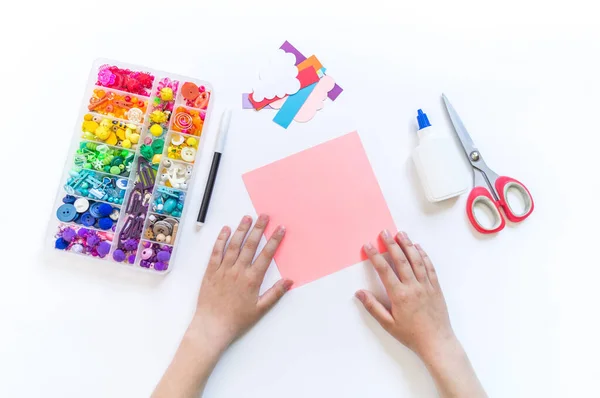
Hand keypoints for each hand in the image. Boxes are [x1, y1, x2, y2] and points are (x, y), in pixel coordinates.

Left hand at [152, 215, 292, 397]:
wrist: (212, 326)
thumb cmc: (237, 320)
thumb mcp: (260, 309)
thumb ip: (275, 293)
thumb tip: (289, 281)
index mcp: (252, 280)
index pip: (266, 255)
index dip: (274, 240)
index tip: (280, 229)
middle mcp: (238, 271)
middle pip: (251, 245)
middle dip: (259, 229)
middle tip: (264, 216)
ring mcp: (223, 270)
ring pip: (234, 245)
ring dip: (241, 230)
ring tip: (247, 218)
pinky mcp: (210, 272)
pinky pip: (216, 252)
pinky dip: (221, 239)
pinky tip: (226, 230)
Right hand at [356, 230, 454, 359]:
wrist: (437, 342)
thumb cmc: (411, 335)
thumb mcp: (388, 324)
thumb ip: (373, 307)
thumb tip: (359, 293)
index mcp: (399, 295)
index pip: (384, 270)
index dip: (375, 256)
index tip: (368, 245)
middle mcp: (413, 287)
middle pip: (401, 260)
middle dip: (391, 244)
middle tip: (384, 232)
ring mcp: (426, 285)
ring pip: (417, 260)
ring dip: (408, 245)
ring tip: (400, 234)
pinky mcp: (436, 287)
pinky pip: (429, 267)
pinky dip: (423, 255)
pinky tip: (418, 248)